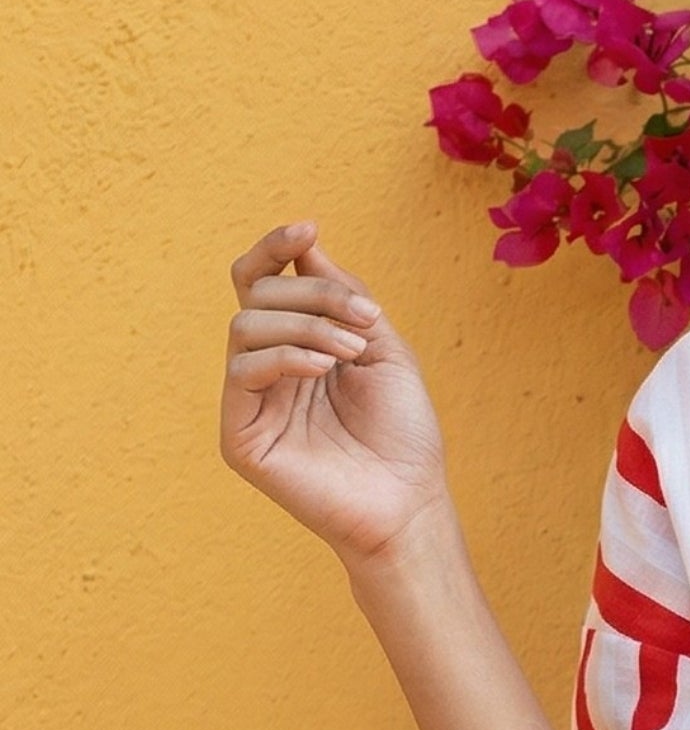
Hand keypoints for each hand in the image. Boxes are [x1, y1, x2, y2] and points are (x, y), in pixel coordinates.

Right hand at [221, 221, 450, 565]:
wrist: (409, 501)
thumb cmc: (403, 433)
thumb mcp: (384, 348)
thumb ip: (343, 296)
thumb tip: (306, 242)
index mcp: (297, 344)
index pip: (263, 282)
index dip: (275, 248)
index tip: (308, 227)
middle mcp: (267, 368)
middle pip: (257, 295)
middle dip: (315, 294)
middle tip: (366, 320)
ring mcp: (250, 401)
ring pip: (245, 325)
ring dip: (306, 325)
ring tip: (352, 352)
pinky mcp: (240, 434)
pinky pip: (242, 371)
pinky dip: (284, 356)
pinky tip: (323, 369)